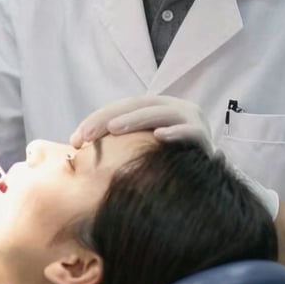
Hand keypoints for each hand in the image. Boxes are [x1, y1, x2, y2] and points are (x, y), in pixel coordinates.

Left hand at [70, 94, 213, 155]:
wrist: (212, 177)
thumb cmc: (169, 162)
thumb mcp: (141, 147)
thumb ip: (116, 144)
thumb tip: (72, 150)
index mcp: (155, 107)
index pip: (121, 107)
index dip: (97, 119)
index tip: (75, 139)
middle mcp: (173, 107)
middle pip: (136, 106)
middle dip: (108, 118)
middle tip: (85, 134)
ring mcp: (191, 119)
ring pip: (160, 113)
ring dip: (136, 120)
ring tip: (114, 129)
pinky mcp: (205, 137)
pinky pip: (190, 132)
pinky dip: (175, 133)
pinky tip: (159, 137)